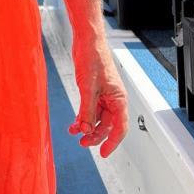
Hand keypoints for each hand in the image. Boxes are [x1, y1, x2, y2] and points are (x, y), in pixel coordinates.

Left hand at [69, 36, 128, 157]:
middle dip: (95, 135)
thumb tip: (84, 129)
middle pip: (107, 125)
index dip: (112, 142)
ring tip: (74, 133)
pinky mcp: (94, 91)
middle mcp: (114, 99)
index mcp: (119, 99)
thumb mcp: (88, 88)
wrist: (87, 41)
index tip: (103, 153)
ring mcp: (104, 95)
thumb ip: (86, 110)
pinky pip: (90, 109)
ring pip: (97, 118)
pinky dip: (82, 117)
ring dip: (86, 126)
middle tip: (82, 143)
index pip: (120, 128)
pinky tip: (73, 123)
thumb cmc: (93, 58)